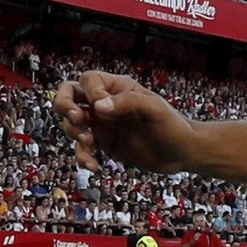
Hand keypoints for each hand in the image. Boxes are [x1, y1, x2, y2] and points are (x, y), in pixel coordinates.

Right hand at [53, 71, 197, 173]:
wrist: (181, 153)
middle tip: (76, 119)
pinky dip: (82, 156)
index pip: (89, 80)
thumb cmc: (172, 126)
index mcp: (118, 88)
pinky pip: (82, 147)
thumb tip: (97, 106)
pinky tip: (94, 166)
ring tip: (90, 144)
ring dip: (73, 132)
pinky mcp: (104, 144)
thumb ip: (128, 103)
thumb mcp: (155, 110)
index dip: (89, 92)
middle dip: (64, 105)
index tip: (100, 107)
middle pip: (70, 94)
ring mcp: (102, 124)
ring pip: (71, 123)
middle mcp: (105, 103)